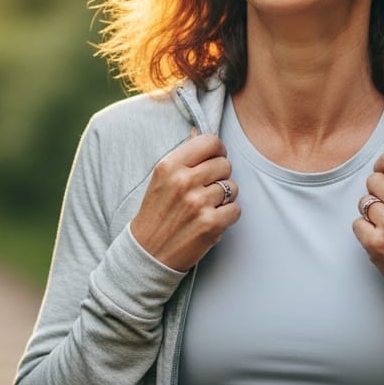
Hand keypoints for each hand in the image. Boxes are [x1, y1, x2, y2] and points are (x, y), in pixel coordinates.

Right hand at [130, 132, 239, 271]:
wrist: (147, 253)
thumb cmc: (156, 213)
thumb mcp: (161, 179)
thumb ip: (183, 157)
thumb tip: (198, 132)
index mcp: (169, 165)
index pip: (210, 142)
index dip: (217, 151)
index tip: (213, 162)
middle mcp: (183, 181)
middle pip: (225, 164)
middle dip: (220, 176)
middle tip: (206, 190)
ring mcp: (198, 203)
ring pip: (233, 187)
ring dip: (224, 198)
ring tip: (206, 207)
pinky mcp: (211, 224)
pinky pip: (236, 209)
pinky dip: (228, 216)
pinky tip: (212, 220)